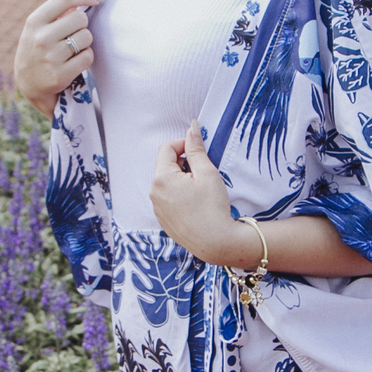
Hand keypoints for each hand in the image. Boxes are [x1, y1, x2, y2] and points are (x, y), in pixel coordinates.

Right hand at [13, 0, 103, 119]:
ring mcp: (50, 57)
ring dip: (85, 42)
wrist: (29, 83)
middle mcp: (41, 37)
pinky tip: (75, 62)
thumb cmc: (40, 47)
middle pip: (81, 18)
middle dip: (83, 25)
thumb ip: (68, 6)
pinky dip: (86, 58)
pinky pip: (88, 56)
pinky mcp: (60, 74)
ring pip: (86, 37)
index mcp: (35, 21)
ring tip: (73, 49)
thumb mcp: (44, 26)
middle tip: (74, 34)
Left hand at [149, 121, 260, 266]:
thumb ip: (196, 148)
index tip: (200, 152)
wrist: (217, 243)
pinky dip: (181, 196)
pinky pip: (169, 199)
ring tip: (201, 191)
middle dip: (184, 164)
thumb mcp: (207, 172)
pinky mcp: (164, 221)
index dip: (184, 144)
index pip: (167, 148)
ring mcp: (157, 209)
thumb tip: (191, 128)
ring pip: (168, 183)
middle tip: (204, 174)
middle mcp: (154, 193)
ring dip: (182, 180)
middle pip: (166, 166)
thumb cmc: (213, 207)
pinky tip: (197, 205)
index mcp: (161, 178)